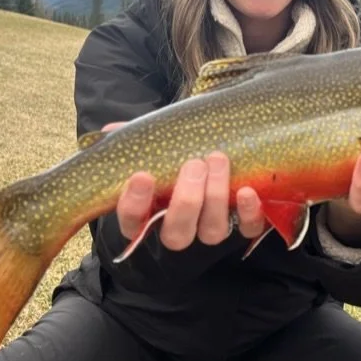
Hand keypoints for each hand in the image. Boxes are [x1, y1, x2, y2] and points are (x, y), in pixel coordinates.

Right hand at [102, 123, 265, 250]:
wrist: (209, 163)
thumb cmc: (171, 158)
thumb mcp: (150, 148)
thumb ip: (131, 140)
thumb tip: (111, 128)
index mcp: (148, 215)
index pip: (132, 221)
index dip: (135, 203)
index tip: (142, 175)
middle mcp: (178, 229)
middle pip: (177, 232)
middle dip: (187, 200)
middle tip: (194, 164)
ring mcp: (210, 230)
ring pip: (212, 231)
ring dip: (215, 197)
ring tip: (217, 160)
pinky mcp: (241, 225)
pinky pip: (247, 229)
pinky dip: (250, 213)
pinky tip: (247, 191)